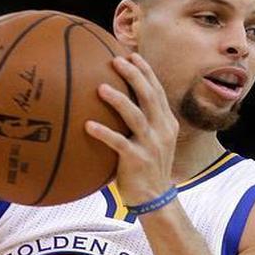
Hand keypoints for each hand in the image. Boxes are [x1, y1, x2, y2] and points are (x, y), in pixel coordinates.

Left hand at [84, 53, 178, 205]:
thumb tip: (117, 103)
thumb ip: (142, 122)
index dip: (146, 71)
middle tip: (116, 60)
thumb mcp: (152, 142)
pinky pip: (119, 143)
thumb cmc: (146, 168)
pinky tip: (88, 125)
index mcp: (166, 123)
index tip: (132, 55)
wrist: (155, 199)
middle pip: (149, 96)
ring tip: (101, 87)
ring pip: (136, 116)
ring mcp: (151, 145)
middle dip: (134, 75)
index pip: (157, 91)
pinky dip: (104, 133)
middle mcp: (162, 130)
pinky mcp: (137, 160)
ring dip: (119, 100)